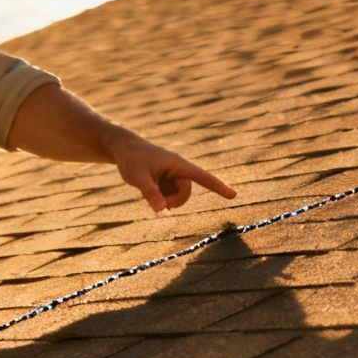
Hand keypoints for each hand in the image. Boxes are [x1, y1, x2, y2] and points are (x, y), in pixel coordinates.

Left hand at [109, 135, 236, 211]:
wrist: (123, 148)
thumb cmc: (131, 159)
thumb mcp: (137, 177)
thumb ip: (150, 193)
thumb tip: (161, 210)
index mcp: (178, 164)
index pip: (202, 177)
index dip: (218, 186)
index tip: (234, 195)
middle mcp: (178, 169)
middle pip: (185, 193)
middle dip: (174, 202)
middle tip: (157, 203)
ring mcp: (172, 175)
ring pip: (177, 196)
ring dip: (165, 199)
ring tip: (148, 191)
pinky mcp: (166, 179)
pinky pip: (169, 194)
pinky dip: (160, 197)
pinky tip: (148, 189)